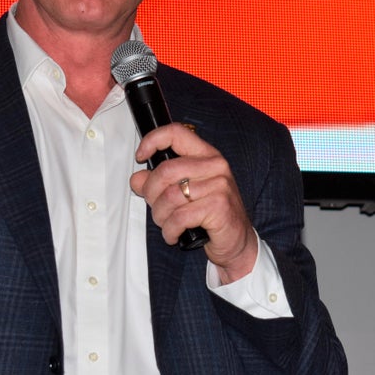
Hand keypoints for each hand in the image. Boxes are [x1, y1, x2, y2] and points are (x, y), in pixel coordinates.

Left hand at [130, 124, 258, 282]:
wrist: (237, 241)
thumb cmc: (212, 215)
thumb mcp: (184, 193)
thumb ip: (159, 182)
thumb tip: (137, 179)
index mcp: (206, 155)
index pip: (176, 133)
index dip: (153, 141)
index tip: (141, 157)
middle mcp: (215, 166)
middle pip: (166, 170)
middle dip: (151, 194)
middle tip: (156, 207)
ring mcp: (219, 185)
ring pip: (170, 196)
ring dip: (160, 216)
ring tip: (167, 224)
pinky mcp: (219, 206)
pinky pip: (179, 217)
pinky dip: (170, 230)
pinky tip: (174, 234)